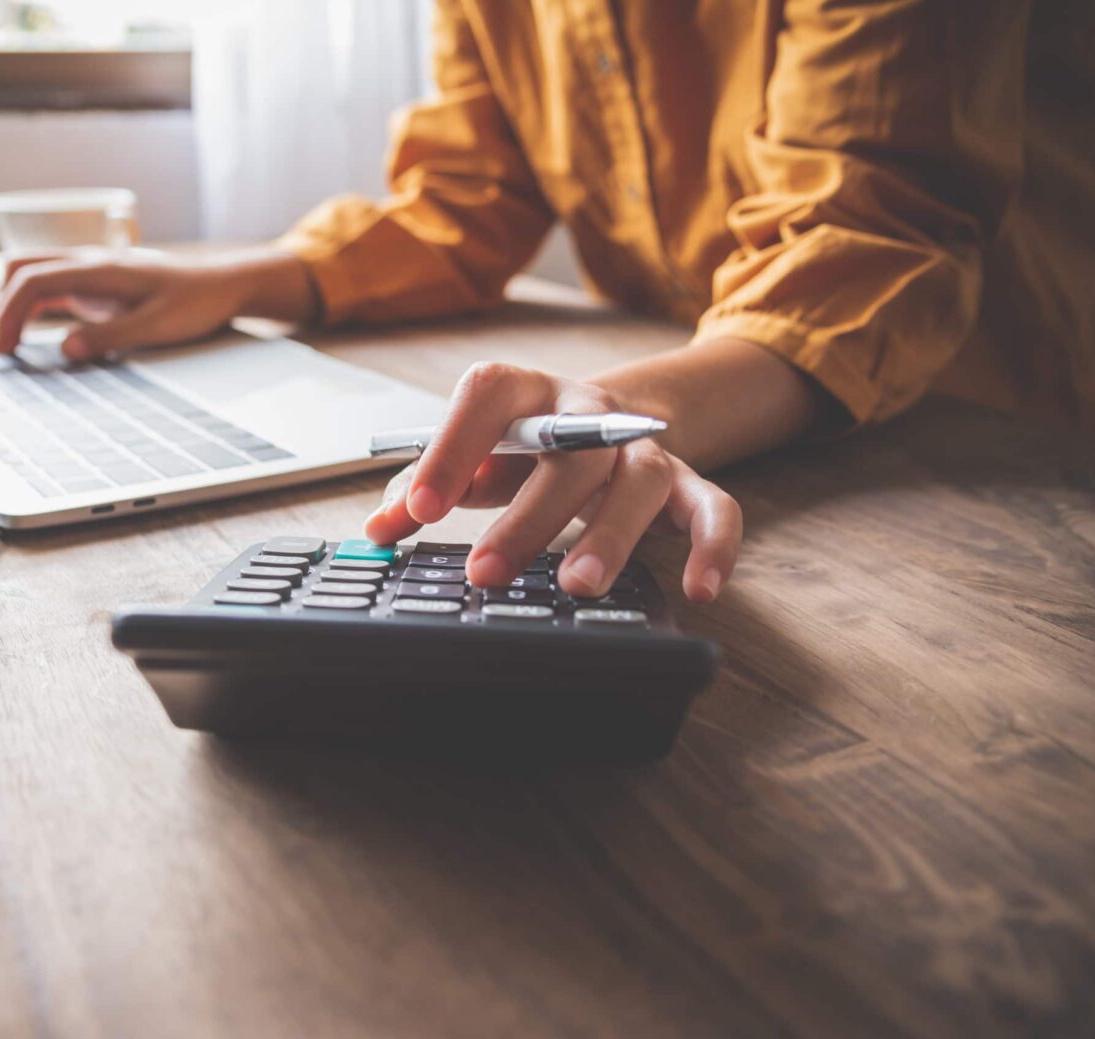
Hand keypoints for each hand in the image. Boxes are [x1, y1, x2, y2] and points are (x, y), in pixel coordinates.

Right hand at [0, 250, 318, 360]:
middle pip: (23, 271)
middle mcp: (90, 264)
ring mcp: (91, 274)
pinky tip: (23, 336)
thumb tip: (66, 351)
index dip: (8, 312)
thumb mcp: (158, 325)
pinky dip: (29, 310)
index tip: (0, 347)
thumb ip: (111, 337)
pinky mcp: (97, 287)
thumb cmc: (197, 301)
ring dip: (10, 307)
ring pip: (33, 278)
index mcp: (100, 269)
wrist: (224, 284)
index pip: (35, 280)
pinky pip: (51, 291)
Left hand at [364, 362, 742, 601]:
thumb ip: (421, 488)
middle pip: (572, 451)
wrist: (602, 418)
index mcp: (527, 394)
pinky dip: (715, 546)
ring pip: (640, 480)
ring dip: (610, 535)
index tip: (420, 509)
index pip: (489, 395)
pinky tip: (698, 590)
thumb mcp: (472, 457)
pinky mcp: (687, 483)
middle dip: (527, 517)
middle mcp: (591, 412)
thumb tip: (377, 530)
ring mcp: (644, 446)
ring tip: (575, 587)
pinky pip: (716, 507)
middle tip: (485, 573)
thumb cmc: (521, 447)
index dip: (454, 447)